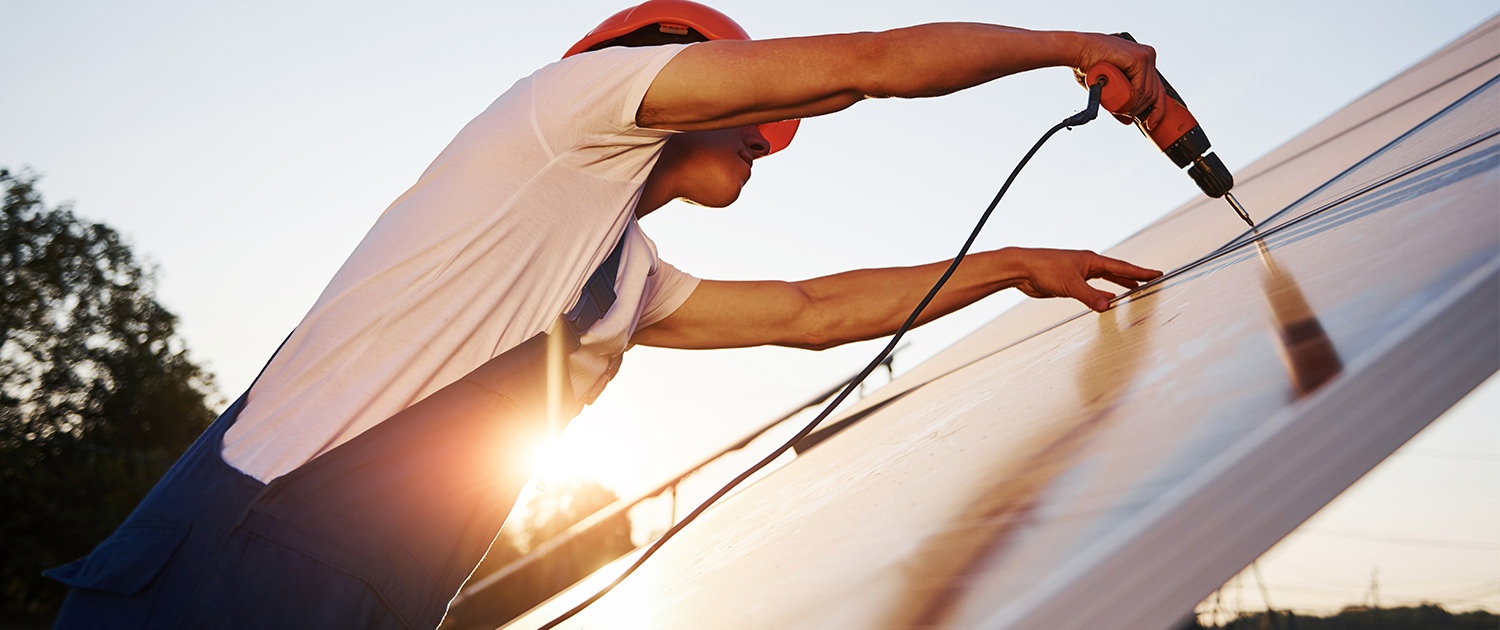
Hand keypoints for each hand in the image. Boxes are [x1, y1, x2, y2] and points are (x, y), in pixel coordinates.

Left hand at [1011, 248, 1162, 311]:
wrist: (1021, 269)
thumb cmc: (1043, 268)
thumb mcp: (1071, 285)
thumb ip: (1090, 296)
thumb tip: (1109, 305)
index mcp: (1091, 261)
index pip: (1122, 266)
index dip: (1140, 271)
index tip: (1156, 273)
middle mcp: (1087, 265)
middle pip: (1116, 271)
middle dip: (1133, 276)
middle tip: (1149, 280)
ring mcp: (1078, 273)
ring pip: (1104, 279)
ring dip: (1119, 283)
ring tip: (1133, 288)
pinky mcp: (1069, 283)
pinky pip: (1092, 288)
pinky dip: (1101, 293)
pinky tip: (1106, 298)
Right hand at [1072, 33, 1165, 129]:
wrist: (1077, 51)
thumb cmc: (1089, 66)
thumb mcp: (1108, 88)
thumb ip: (1120, 102)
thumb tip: (1128, 120)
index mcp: (1144, 61)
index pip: (1158, 89)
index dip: (1157, 110)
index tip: (1150, 124)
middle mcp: (1148, 56)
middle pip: (1155, 93)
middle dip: (1140, 109)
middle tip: (1124, 113)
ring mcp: (1145, 56)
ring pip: (1148, 93)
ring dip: (1133, 105)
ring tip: (1117, 105)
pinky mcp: (1139, 58)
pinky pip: (1141, 88)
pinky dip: (1131, 99)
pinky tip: (1120, 98)